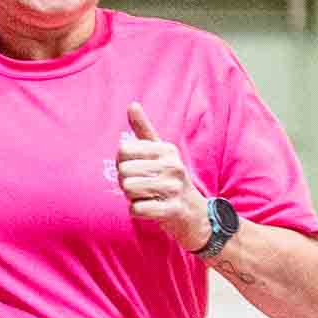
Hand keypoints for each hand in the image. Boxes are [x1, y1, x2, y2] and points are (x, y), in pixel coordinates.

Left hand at [116, 104, 210, 250]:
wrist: (194, 212)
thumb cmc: (170, 178)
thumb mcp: (160, 151)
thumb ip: (143, 129)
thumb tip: (131, 104)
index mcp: (166, 149)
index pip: (123, 150)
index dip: (122, 163)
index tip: (137, 169)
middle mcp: (173, 165)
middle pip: (123, 170)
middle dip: (125, 182)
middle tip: (141, 186)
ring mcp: (174, 188)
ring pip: (128, 189)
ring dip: (131, 197)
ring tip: (147, 196)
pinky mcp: (173, 210)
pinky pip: (136, 209)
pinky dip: (137, 211)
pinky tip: (150, 209)